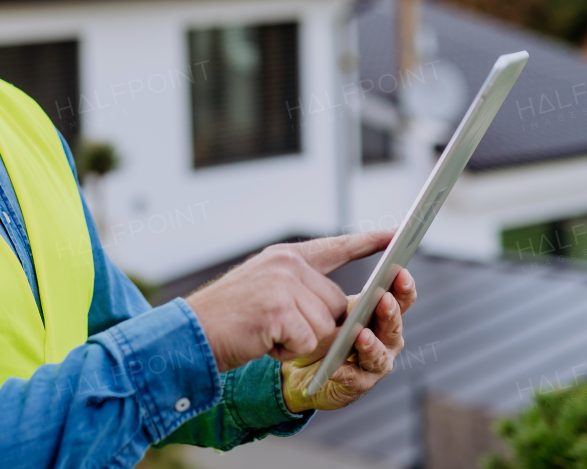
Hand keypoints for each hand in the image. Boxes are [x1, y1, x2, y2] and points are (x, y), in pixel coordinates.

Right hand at [185, 229, 393, 372]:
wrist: (190, 333)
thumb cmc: (228, 320)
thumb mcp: (266, 292)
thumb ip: (301, 292)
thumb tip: (343, 316)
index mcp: (285, 257)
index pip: (335, 247)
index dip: (367, 243)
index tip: (396, 235)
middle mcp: (287, 264)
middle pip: (336, 305)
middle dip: (318, 328)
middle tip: (278, 330)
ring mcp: (283, 284)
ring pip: (326, 327)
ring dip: (301, 343)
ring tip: (267, 334)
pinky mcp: (280, 310)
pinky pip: (309, 343)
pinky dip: (288, 352)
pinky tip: (264, 341)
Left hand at [280, 268, 416, 412]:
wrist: (299, 360)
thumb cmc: (320, 324)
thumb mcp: (327, 297)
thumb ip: (340, 279)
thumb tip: (347, 254)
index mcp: (382, 312)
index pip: (400, 297)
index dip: (403, 286)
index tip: (400, 271)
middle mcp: (386, 338)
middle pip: (394, 325)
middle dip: (390, 312)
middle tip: (384, 300)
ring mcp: (375, 362)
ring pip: (380, 355)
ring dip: (372, 345)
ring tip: (361, 335)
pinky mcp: (358, 384)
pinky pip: (355, 378)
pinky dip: (346, 371)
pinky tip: (335, 365)